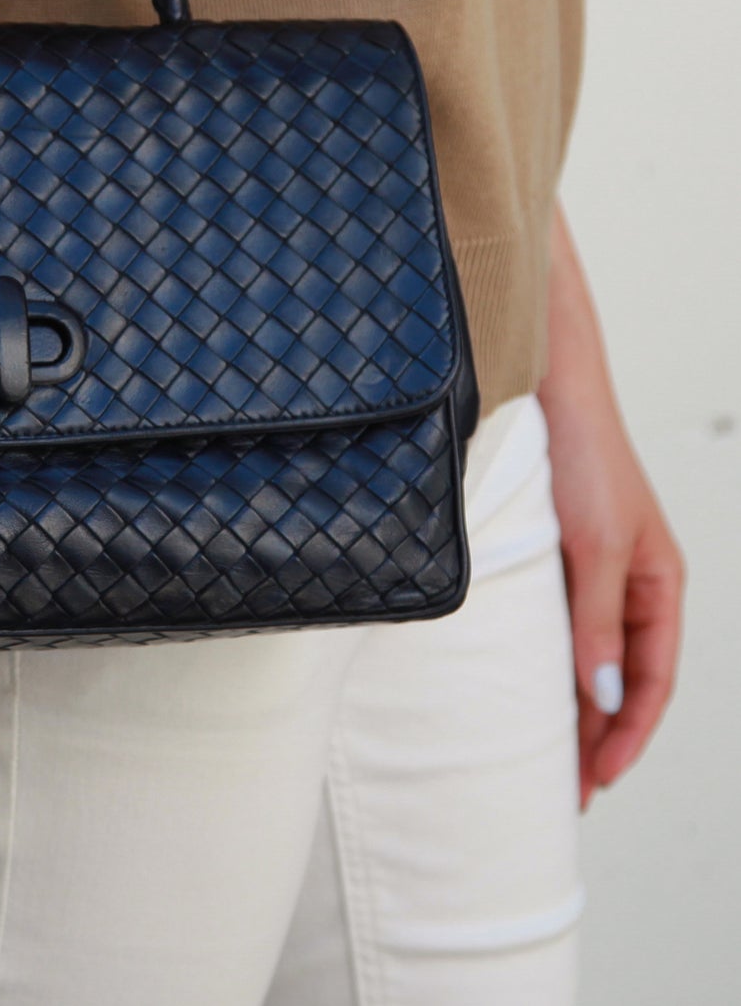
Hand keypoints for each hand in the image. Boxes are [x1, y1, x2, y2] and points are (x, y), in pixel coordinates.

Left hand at [542, 390, 685, 808]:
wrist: (547, 392)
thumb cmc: (583, 458)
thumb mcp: (598, 546)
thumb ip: (599, 621)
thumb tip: (604, 697)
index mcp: (659, 585)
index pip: (653, 681)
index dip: (629, 735)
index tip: (596, 779)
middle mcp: (629, 584)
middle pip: (621, 679)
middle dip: (599, 734)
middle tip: (565, 788)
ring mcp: (591, 572)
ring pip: (588, 657)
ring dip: (572, 704)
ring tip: (544, 754)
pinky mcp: (554, 557)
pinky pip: (556, 625)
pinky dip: (547, 662)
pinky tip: (522, 685)